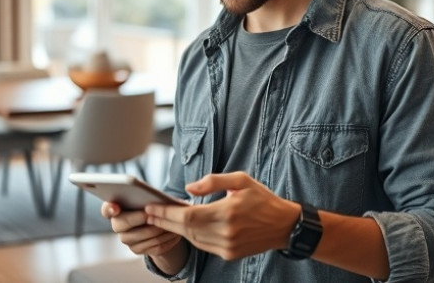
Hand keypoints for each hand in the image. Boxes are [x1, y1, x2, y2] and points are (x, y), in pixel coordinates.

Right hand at [101, 201, 181, 256]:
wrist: (155, 222)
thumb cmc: (149, 203)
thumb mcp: (145, 197)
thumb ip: (143, 195)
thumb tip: (152, 197)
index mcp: (115, 209)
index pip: (107, 209)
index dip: (109, 208)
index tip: (116, 207)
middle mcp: (117, 226)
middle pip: (123, 224)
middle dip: (140, 218)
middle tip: (154, 214)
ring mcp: (127, 239)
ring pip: (142, 236)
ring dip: (158, 229)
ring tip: (171, 222)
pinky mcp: (138, 250)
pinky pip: (153, 247)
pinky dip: (166, 240)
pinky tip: (176, 233)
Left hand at [144, 171, 300, 260]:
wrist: (284, 226)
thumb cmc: (262, 199)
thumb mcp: (241, 180)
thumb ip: (213, 181)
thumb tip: (188, 188)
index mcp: (227, 212)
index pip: (187, 215)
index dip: (166, 213)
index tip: (151, 207)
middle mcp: (226, 232)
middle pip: (186, 229)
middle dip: (165, 221)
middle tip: (149, 213)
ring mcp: (227, 246)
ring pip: (193, 239)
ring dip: (175, 230)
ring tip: (161, 219)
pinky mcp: (229, 254)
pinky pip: (203, 245)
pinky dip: (191, 236)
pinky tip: (183, 227)